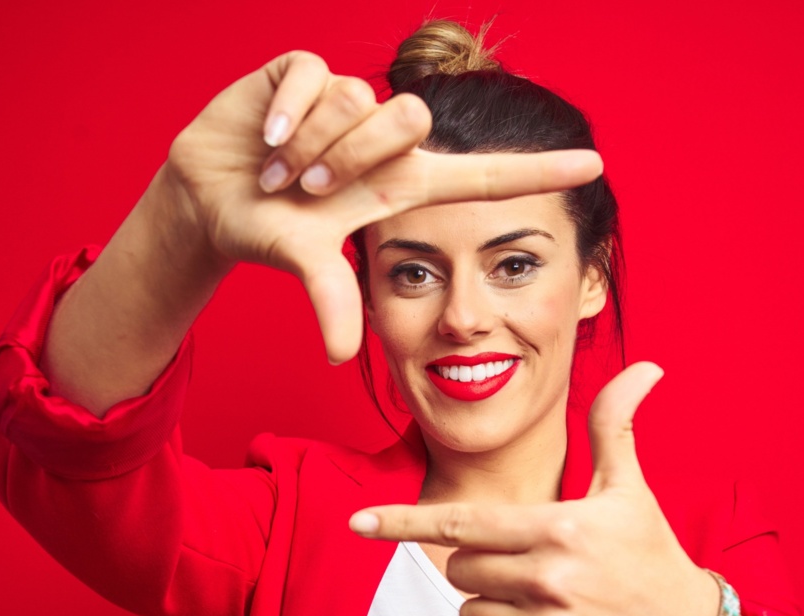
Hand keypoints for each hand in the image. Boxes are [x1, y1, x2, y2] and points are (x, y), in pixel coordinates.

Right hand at [160, 51, 603, 363]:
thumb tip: (344, 356)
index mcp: (403, 184)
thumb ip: (330, 300)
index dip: (539, 173)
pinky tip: (263, 135)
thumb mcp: (304, 263)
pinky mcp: (307, 71)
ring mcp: (349, 100)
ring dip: (308, 144)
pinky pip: (314, 78)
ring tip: (279, 169)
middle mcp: (386, 139)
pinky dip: (284, 112)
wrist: (207, 196)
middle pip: (412, 119)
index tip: (596, 165)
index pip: (486, 177)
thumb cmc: (268, 230)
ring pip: (358, 101)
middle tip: (308, 189)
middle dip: (350, 160)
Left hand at [348, 363, 727, 615]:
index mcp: (558, 527)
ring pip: (469, 610)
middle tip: (526, 560)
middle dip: (478, 562)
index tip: (359, 522)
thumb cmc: (651, 554)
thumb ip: (615, 428)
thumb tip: (644, 368)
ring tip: (540, 595)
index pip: (460, 524)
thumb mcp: (630, 491)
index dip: (403, 523)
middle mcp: (547, 576)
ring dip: (490, 602)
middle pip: (460, 567)